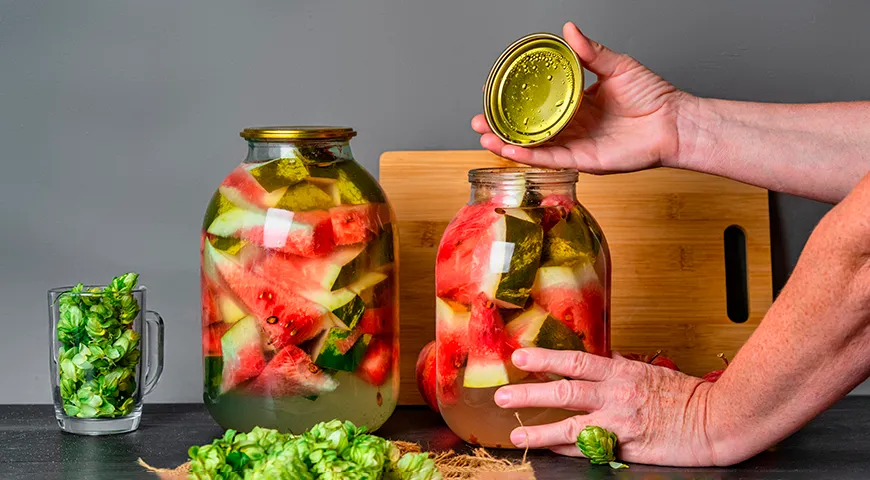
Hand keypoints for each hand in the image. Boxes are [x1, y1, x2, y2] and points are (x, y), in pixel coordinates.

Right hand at [472, 21, 693, 173]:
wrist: (674, 121)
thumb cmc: (653, 95)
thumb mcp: (616, 66)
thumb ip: (590, 52)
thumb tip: (568, 30)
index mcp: (578, 103)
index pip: (539, 103)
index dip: (515, 100)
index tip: (493, 93)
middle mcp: (574, 126)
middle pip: (530, 128)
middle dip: (502, 126)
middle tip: (479, 120)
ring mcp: (577, 145)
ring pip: (535, 146)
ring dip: (507, 143)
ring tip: (484, 136)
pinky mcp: (584, 161)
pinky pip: (552, 159)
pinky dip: (530, 156)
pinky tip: (510, 150)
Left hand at [494, 348, 718, 466]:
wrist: (716, 420)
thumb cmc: (686, 396)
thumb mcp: (651, 371)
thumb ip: (623, 365)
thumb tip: (605, 356)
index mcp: (621, 371)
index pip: (575, 361)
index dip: (545, 358)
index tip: (520, 356)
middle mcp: (616, 392)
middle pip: (564, 390)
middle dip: (529, 392)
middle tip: (501, 395)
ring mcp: (620, 420)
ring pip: (570, 424)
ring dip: (539, 429)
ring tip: (516, 432)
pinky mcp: (627, 445)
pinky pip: (591, 448)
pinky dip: (567, 449)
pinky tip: (549, 450)